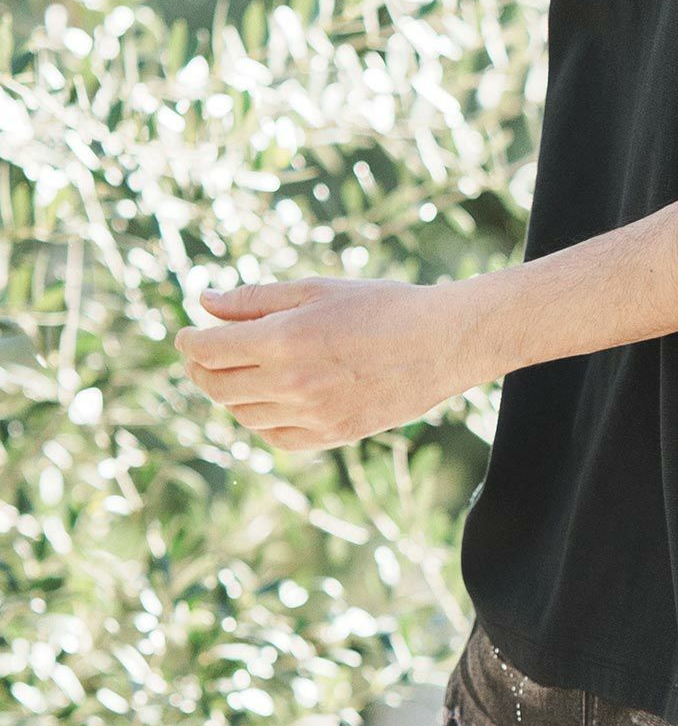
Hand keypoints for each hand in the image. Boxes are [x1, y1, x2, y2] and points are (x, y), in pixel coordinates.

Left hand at [173, 275, 481, 452]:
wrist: (442, 343)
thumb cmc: (381, 305)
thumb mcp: (318, 289)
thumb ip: (256, 299)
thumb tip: (204, 302)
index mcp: (284, 339)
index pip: (209, 350)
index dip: (189, 341)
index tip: (186, 334)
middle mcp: (290, 383)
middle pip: (217, 386)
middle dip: (200, 368)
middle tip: (203, 353)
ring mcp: (309, 415)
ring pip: (241, 413)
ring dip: (228, 393)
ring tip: (237, 372)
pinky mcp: (329, 436)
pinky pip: (274, 435)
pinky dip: (259, 418)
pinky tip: (268, 398)